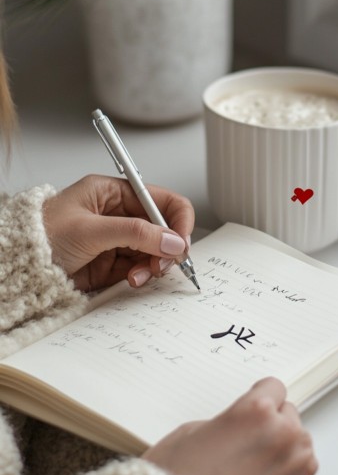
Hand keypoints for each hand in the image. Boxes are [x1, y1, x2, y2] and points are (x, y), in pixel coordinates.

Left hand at [42, 174, 193, 291]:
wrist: (18, 269)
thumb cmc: (41, 237)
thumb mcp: (91, 230)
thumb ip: (136, 233)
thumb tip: (173, 241)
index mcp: (113, 193)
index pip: (160, 200)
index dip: (176, 220)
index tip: (181, 242)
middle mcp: (118, 214)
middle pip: (162, 228)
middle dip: (166, 248)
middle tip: (162, 264)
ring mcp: (116, 240)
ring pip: (153, 252)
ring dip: (153, 266)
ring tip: (140, 276)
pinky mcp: (112, 264)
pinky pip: (140, 269)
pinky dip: (141, 277)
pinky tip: (132, 281)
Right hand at [142, 377, 317, 474]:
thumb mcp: (193, 431)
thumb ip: (228, 421)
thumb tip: (238, 426)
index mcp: (256, 410)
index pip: (274, 388)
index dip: (259, 397)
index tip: (254, 406)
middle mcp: (281, 433)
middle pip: (288, 413)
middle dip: (271, 422)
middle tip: (247, 439)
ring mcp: (292, 465)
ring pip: (298, 441)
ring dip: (282, 445)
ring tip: (252, 461)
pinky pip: (303, 468)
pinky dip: (288, 468)